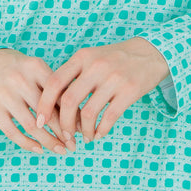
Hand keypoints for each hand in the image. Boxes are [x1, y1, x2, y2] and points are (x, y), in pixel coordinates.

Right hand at [0, 48, 77, 156]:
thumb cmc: (21, 70)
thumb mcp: (37, 69)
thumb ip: (54, 88)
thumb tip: (78, 118)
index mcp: (36, 67)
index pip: (59, 95)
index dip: (73, 115)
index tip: (81, 129)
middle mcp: (20, 80)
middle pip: (47, 113)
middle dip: (64, 133)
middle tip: (74, 145)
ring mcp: (5, 95)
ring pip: (32, 126)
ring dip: (49, 142)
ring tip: (60, 150)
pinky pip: (12, 132)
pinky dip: (28, 144)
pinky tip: (40, 149)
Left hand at [35, 38, 170, 143]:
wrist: (150, 52)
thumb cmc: (115, 59)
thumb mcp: (91, 57)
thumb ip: (72, 75)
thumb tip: (52, 105)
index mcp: (82, 57)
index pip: (54, 82)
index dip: (44, 104)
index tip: (40, 121)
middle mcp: (96, 66)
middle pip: (69, 101)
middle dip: (63, 124)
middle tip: (65, 135)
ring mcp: (114, 78)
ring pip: (89, 113)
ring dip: (83, 130)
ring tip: (84, 137)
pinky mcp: (130, 91)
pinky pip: (110, 117)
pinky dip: (101, 130)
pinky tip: (99, 134)